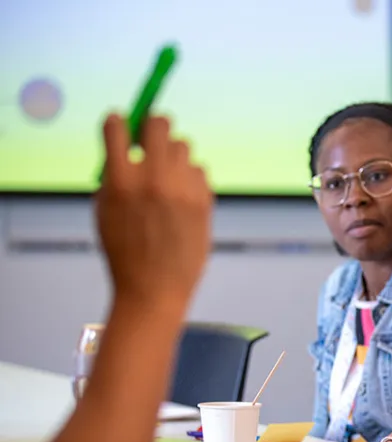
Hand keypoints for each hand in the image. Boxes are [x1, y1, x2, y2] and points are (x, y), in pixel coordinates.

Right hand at [96, 114, 213, 310]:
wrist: (155, 288)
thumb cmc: (125, 251)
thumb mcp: (105, 210)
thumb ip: (114, 175)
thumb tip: (129, 143)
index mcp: (120, 180)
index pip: (117, 125)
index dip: (119, 123)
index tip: (123, 129)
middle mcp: (152, 178)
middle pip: (159, 123)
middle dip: (153, 126)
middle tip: (151, 137)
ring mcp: (182, 188)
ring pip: (183, 146)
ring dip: (173, 156)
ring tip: (166, 181)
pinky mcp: (204, 199)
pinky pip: (199, 171)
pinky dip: (191, 179)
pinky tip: (182, 201)